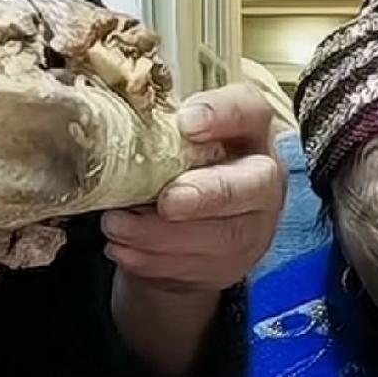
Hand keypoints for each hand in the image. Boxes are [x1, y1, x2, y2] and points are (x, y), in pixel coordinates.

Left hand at [101, 83, 283, 293]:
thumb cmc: (176, 157)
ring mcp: (255, 224)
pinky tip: (122, 249)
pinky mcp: (234, 264)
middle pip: (251, 185)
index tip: (186, 123)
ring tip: (116, 225)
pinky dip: (153, 260)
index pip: (249, 109)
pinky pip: (198, 267)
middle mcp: (263, 174)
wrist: (186, 217)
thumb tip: (114, 113)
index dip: (222, 114)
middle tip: (166, 201)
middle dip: (206, 195)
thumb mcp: (171, 131)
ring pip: (221, 236)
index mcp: (249, 126)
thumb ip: (158, 123)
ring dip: (162, 235)